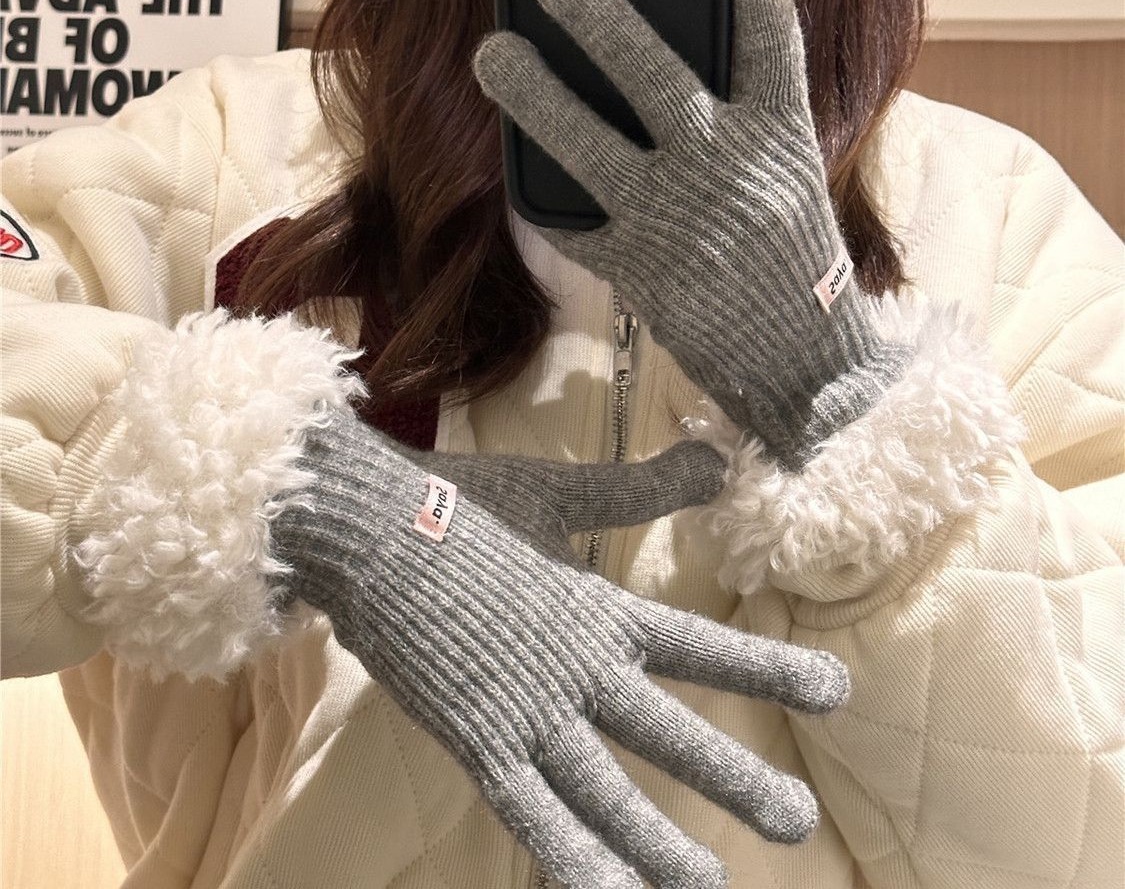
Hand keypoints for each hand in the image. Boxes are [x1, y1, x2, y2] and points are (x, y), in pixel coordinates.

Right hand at [273, 408, 849, 887]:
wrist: (372, 528)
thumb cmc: (461, 504)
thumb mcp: (557, 491)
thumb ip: (638, 488)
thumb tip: (716, 458)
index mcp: (600, 610)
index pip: (701, 647)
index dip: (769, 668)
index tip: (835, 692)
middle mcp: (579, 670)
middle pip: (669, 734)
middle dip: (735, 778)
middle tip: (798, 824)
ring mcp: (529, 711)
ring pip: (607, 791)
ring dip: (660, 845)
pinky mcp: (476, 740)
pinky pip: (529, 813)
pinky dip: (571, 860)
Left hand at [474, 0, 910, 468]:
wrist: (795, 356)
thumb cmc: (792, 253)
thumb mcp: (789, 166)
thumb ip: (759, 91)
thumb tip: (728, 11)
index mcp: (775, 137)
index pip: (771, 42)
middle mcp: (722, 169)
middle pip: (655, 75)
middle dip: (598, 16)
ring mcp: (674, 220)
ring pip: (590, 145)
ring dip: (534, 98)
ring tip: (494, 56)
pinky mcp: (637, 268)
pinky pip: (571, 221)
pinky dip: (540, 194)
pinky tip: (516, 161)